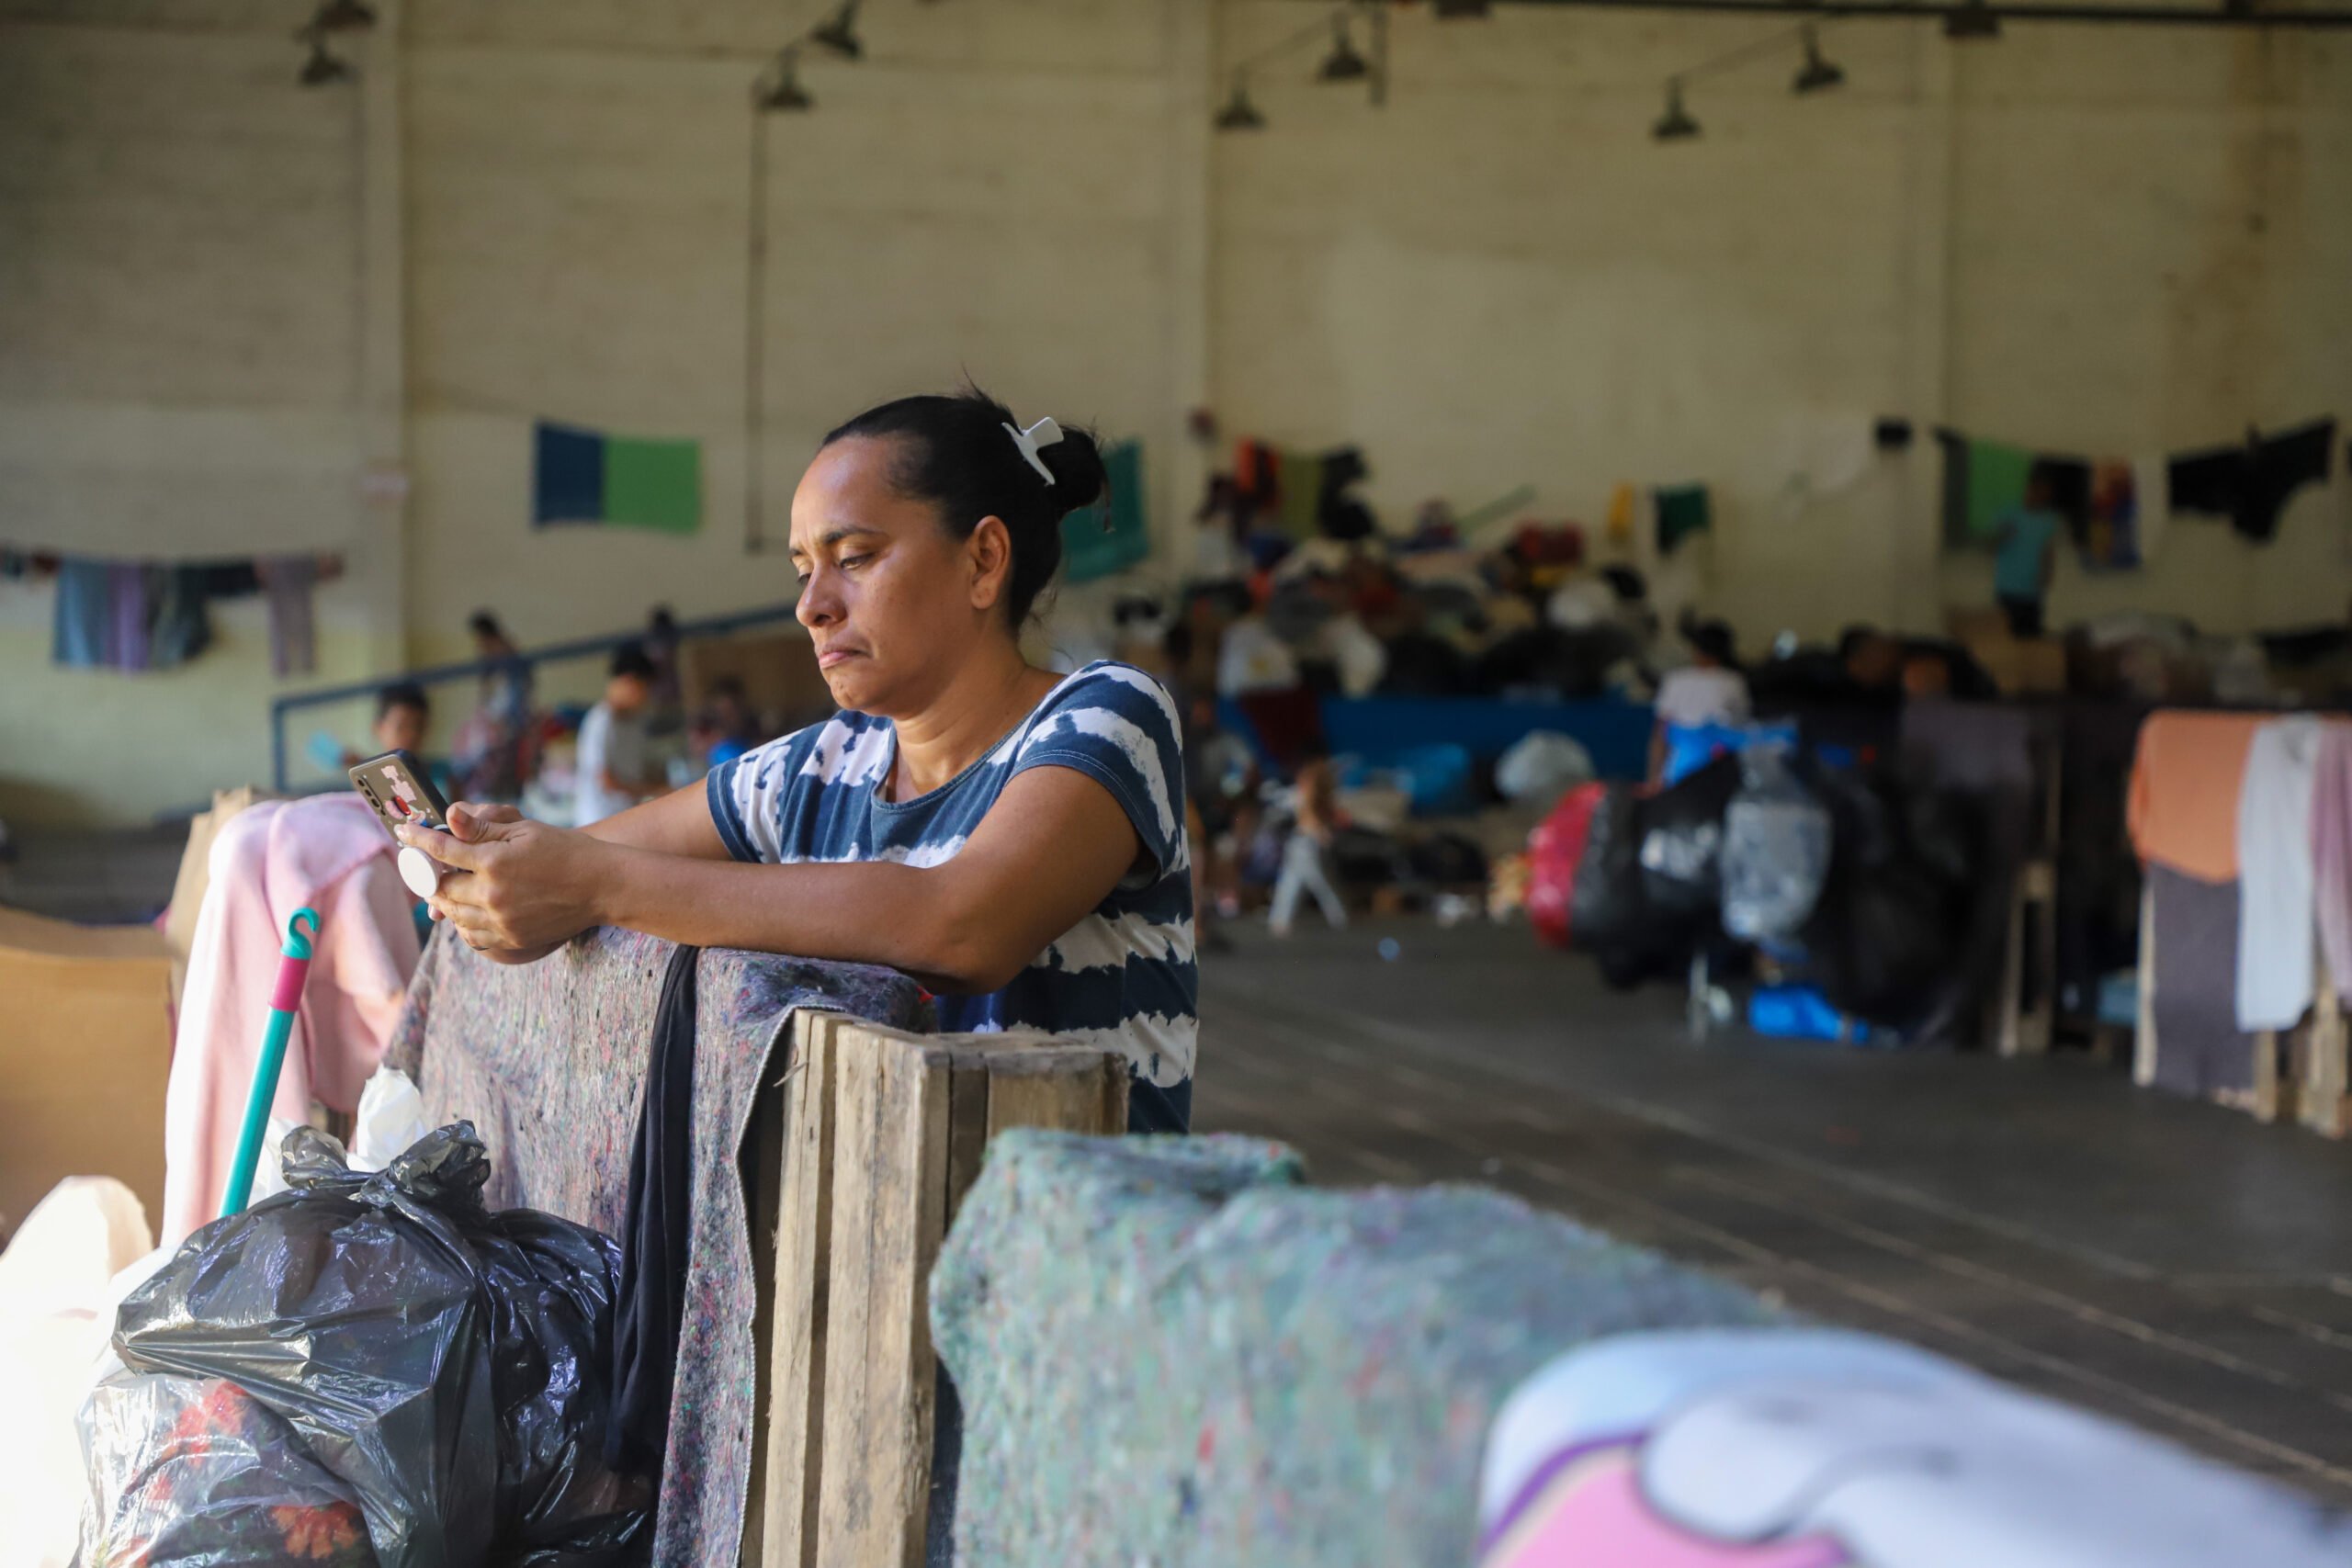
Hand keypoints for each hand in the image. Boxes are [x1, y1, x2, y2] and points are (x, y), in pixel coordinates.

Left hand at [398, 801, 607, 963]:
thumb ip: (483, 827)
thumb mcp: (524, 830)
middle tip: (424, 867)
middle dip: (428, 875)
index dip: (419, 840)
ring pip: (453, 914)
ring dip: (442, 900)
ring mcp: (501, 921)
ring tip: (441, 889)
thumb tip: (449, 815)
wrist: (602, 887)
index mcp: (494, 861)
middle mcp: (493, 894)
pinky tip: (465, 912)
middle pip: (441, 887)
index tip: (404, 832)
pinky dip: (462, 923)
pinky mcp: (511, 939)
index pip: (443, 849)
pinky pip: (472, 936)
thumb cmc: (566, 851)